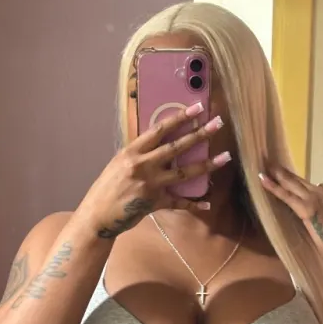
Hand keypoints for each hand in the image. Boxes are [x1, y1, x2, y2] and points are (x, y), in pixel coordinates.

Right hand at [79, 103, 230, 239]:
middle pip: (177, 147)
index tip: (196, 108)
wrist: (98, 215)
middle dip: (199, 134)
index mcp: (132, 152)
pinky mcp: (155, 203)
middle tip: (218, 123)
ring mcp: (150, 184)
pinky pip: (179, 202)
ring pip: (184, 173)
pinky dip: (193, 204)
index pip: (159, 130)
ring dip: (206, 165)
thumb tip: (158, 146)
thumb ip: (138, 155)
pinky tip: (207, 203)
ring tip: (224, 157)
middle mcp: (143, 165)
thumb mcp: (119, 164)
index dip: (179, 118)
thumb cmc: (107, 189)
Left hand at [259, 166, 322, 266]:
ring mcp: (313, 199)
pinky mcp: (307, 209)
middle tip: (263, 161)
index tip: (274, 168)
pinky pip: (286, 196)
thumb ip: (317, 211)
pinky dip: (274, 188)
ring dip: (274, 174)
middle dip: (278, 170)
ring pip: (289, 184)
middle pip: (294, 179)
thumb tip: (312, 201)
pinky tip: (263, 180)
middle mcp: (319, 192)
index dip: (287, 175)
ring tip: (260, 166)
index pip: (301, 182)